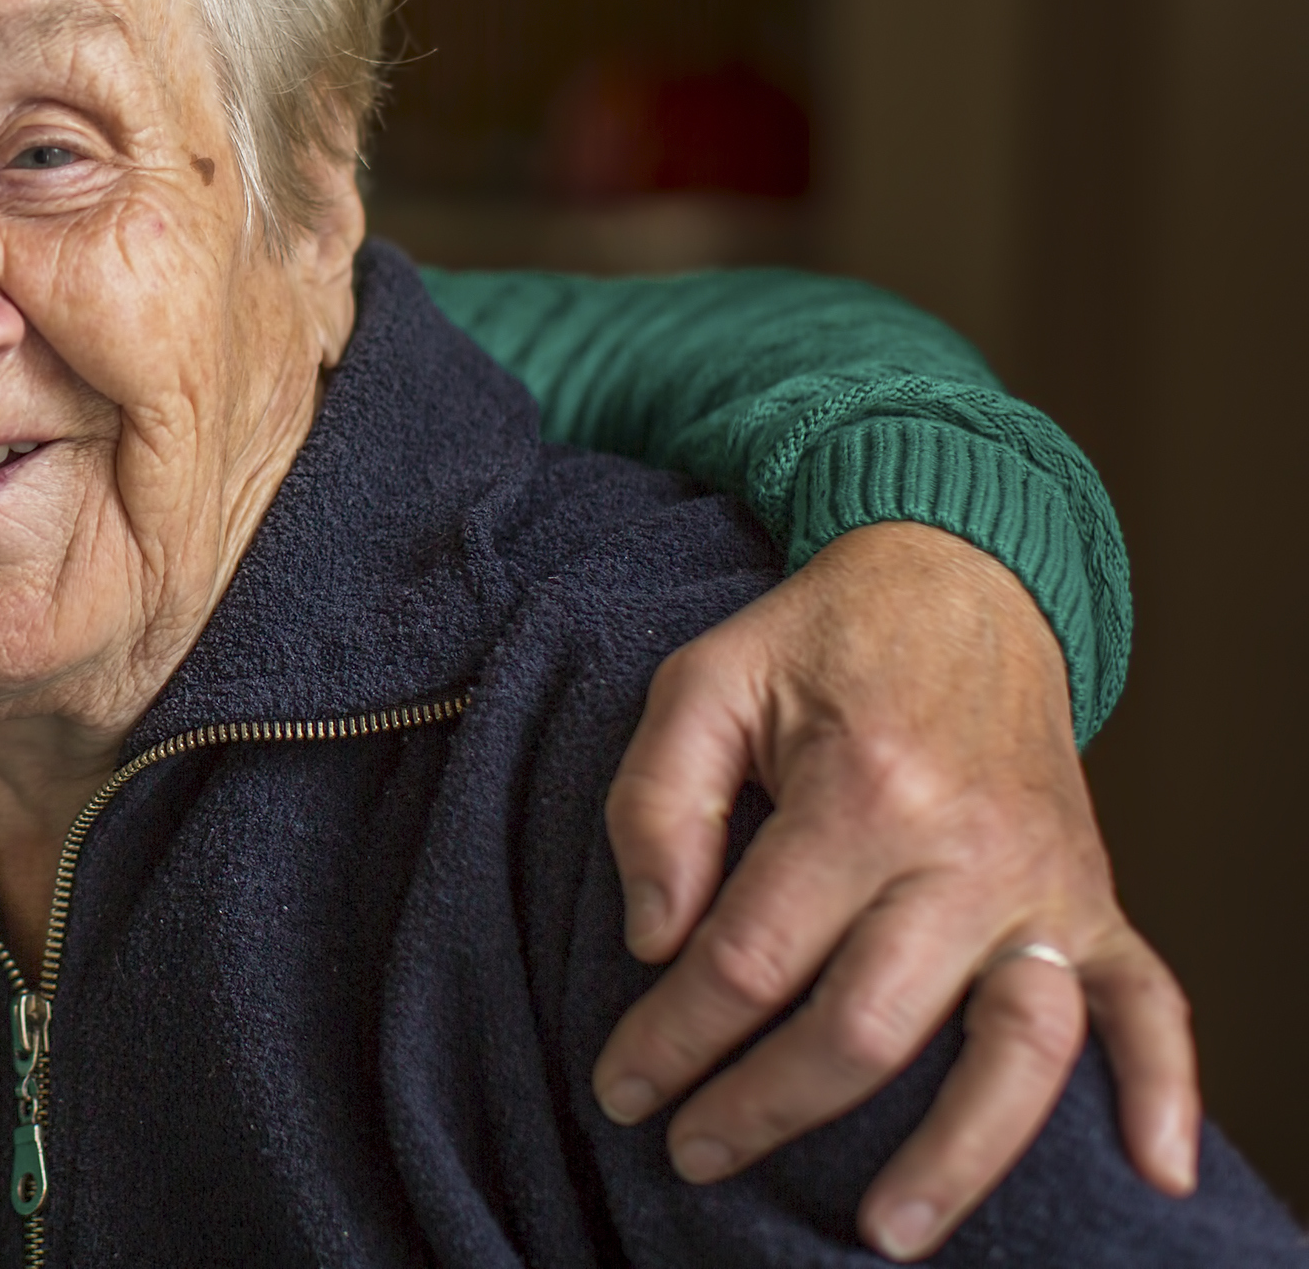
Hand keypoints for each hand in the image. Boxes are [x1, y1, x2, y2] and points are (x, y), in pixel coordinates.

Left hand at [593, 522, 1197, 1260]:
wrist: (959, 581)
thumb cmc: (817, 642)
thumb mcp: (703, 683)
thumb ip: (656, 802)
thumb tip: (654, 940)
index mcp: (860, 790)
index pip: (748, 958)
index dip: (672, 1037)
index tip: (622, 1086)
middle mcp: (966, 849)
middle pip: (862, 1025)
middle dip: (764, 1107)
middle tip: (690, 1153)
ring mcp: (1045, 882)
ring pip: (1013, 1049)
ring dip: (951, 1154)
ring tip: (881, 1232)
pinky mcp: (1095, 897)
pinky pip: (1152, 1003)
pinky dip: (1164, 1090)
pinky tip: (1153, 1173)